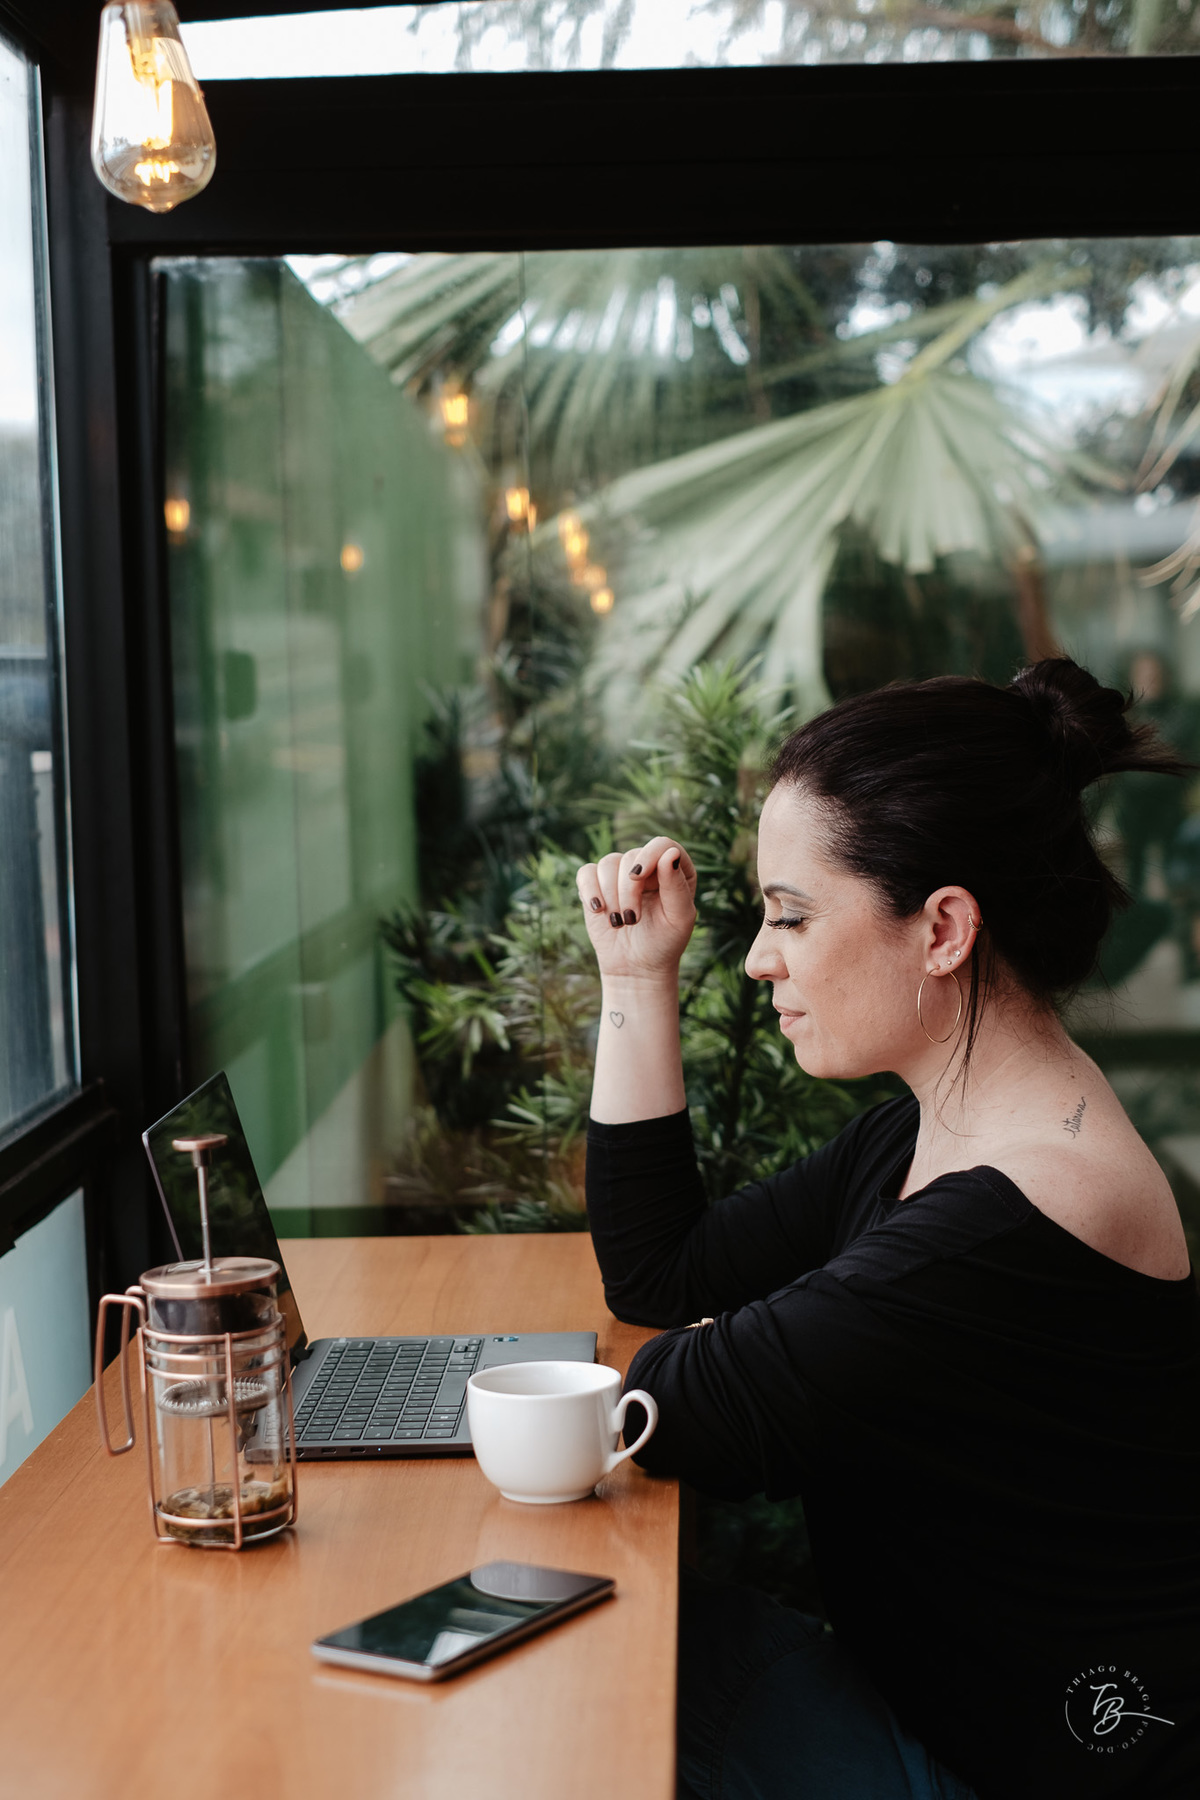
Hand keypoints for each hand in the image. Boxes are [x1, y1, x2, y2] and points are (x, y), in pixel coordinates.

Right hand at [575, 837, 697, 981]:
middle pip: (631, 856)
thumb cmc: (664, 942)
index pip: (661, 844)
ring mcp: (620, 873)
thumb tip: (669, 853)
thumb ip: (676, 885)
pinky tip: (598, 909)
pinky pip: (586, 873)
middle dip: (628, 890)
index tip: (637, 876)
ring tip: (619, 922)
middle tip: (632, 919)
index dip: (648, 855)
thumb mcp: (679, 917)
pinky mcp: (596, 885)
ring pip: (608, 863)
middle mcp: (648, 865)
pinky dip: (589, 890)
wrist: (637, 966)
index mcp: (675, 868)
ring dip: (611, 895)